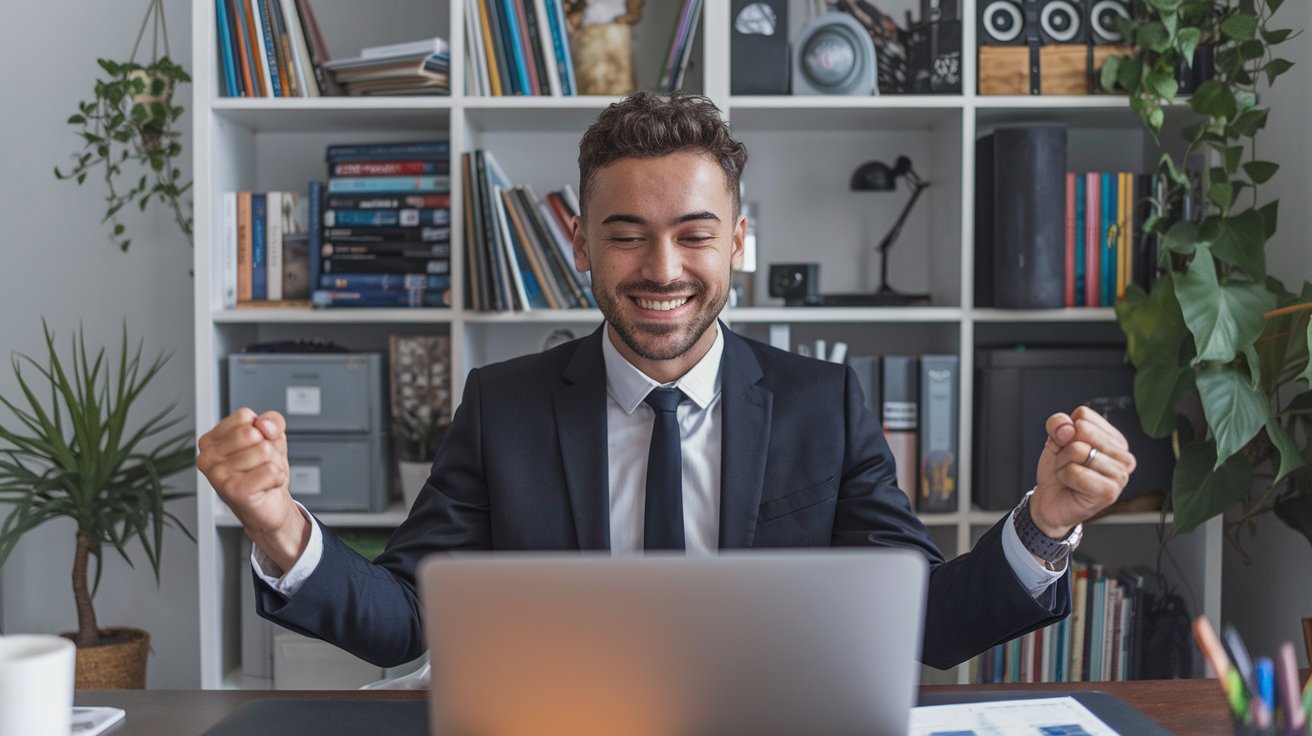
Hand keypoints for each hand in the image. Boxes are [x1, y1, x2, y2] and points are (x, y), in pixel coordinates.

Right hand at [196, 408, 308, 571]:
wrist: (269, 506)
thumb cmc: (264, 471)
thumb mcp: (272, 438)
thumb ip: (272, 422)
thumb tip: (264, 424)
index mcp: (210, 440)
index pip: (244, 417)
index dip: (261, 431)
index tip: (256, 448)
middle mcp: (207, 457)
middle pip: (253, 433)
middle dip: (269, 449)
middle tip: (262, 466)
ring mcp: (217, 475)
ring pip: (264, 451)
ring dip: (275, 465)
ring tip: (264, 477)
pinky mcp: (232, 491)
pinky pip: (271, 470)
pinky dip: (278, 478)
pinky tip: (266, 487)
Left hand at [1030, 406, 1137, 537]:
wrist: (1050, 500)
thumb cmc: (1058, 470)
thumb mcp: (1054, 440)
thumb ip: (1058, 424)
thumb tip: (1068, 428)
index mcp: (1114, 438)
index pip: (1084, 415)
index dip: (1065, 430)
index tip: (1067, 447)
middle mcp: (1123, 455)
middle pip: (1082, 430)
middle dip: (1063, 447)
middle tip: (1067, 464)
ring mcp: (1120, 475)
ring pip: (1077, 451)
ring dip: (1062, 464)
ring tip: (1069, 475)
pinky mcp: (1110, 492)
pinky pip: (1075, 472)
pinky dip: (1064, 476)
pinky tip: (1071, 485)